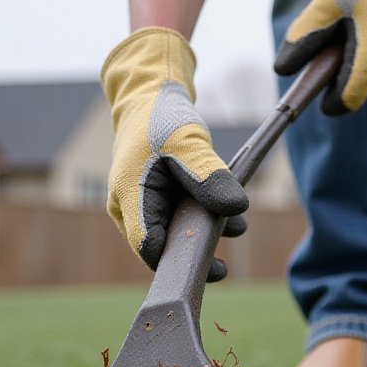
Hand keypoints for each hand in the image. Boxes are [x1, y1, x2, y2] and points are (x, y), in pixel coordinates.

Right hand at [104, 27, 249, 281]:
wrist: (150, 100)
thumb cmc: (161, 118)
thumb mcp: (188, 142)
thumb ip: (210, 176)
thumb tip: (236, 209)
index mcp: (129, 196)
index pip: (148, 247)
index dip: (177, 262)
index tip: (210, 267)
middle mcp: (129, 208)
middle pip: (160, 247)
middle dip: (195, 252)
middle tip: (224, 265)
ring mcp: (142, 206)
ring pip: (172, 235)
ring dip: (205, 235)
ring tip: (237, 228)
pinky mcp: (157, 202)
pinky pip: (178, 220)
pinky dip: (203, 219)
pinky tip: (229, 216)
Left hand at [275, 0, 366, 114]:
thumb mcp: (326, 2)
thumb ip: (304, 36)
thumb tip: (283, 69)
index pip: (352, 97)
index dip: (333, 101)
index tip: (321, 95)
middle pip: (365, 94)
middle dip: (347, 83)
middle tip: (336, 53)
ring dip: (364, 75)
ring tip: (355, 41)